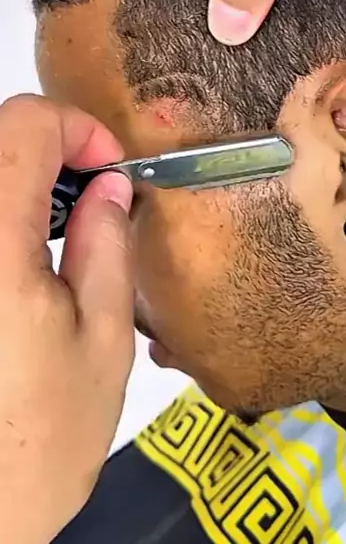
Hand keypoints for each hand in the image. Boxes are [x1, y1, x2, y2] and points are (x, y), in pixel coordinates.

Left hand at [0, 95, 132, 543]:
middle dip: (49, 151)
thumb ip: (106, 248)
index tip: (108, 171)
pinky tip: (18, 262)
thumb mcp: (102, 342)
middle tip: (90, 198)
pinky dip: (0, 216)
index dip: (76, 129)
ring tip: (58, 232)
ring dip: (18, 181)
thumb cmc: (35, 445)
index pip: (24, 125)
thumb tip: (107, 187)